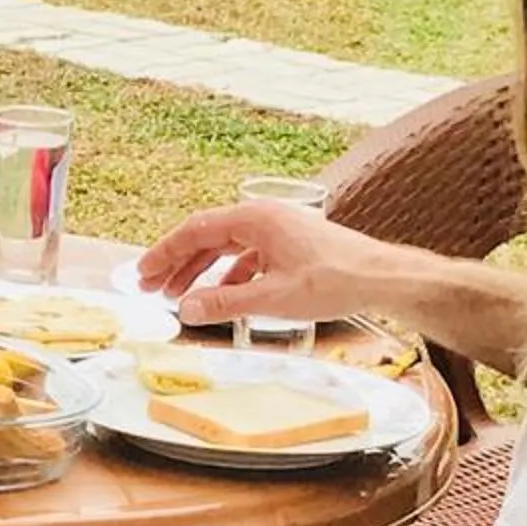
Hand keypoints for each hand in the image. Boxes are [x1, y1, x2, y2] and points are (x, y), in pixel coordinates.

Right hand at [137, 201, 410, 331]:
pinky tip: (223, 295)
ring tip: (180, 295)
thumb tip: (185, 309)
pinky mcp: (291, 244)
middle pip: (207, 236)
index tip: (142, 274)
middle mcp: (264, 216)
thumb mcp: (274, 297)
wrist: (383, 277)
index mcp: (256, 218)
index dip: (164, 253)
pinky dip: (228, 274)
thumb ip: (225, 303)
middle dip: (177, 263)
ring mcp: (279, 229)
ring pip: (227, 246)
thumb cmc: (336, 280)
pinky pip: (248, 255)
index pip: (195, 230)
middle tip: (151, 287)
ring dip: (201, 270)